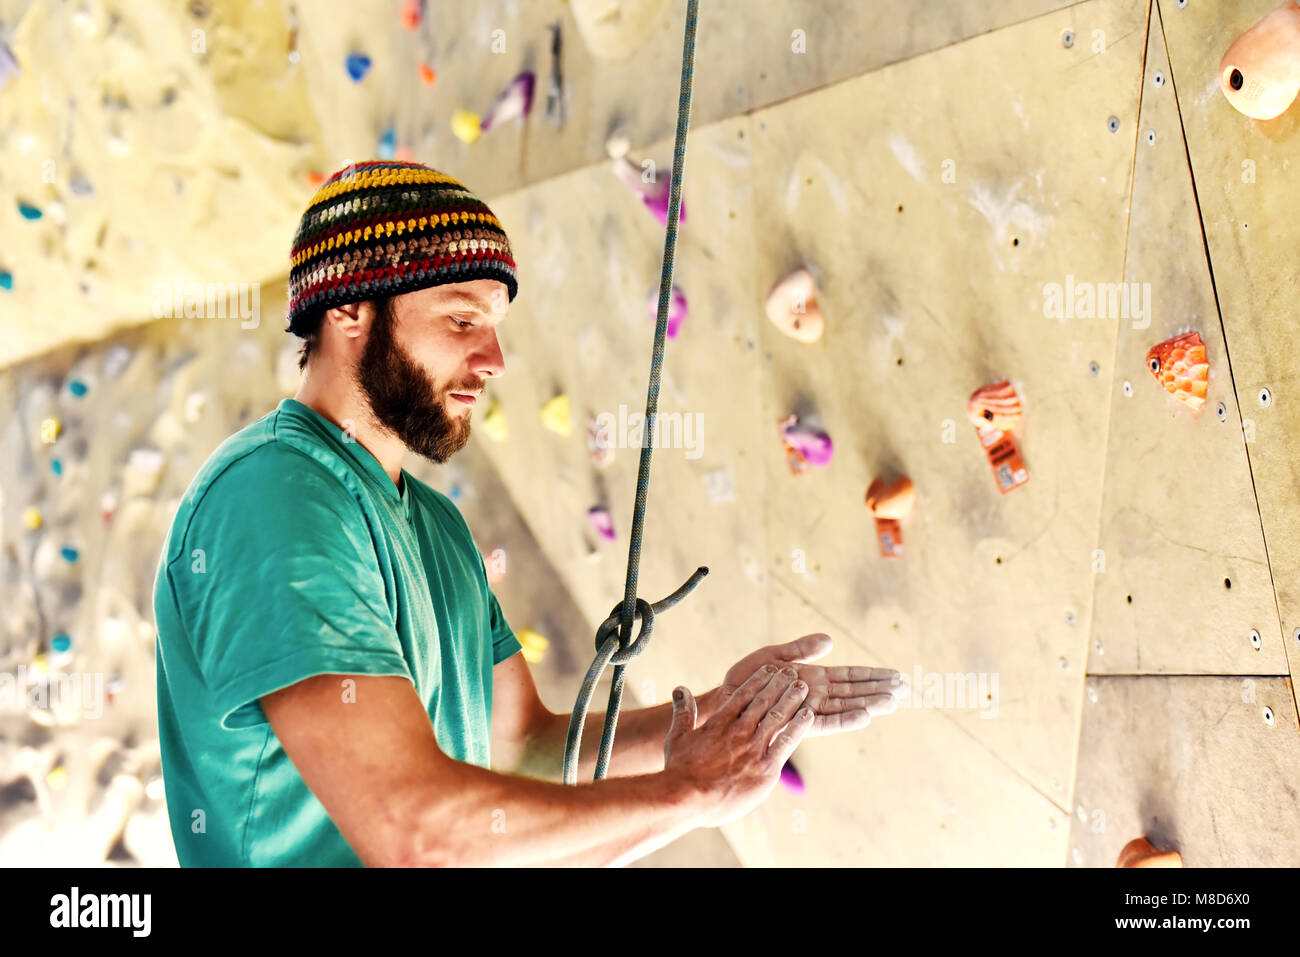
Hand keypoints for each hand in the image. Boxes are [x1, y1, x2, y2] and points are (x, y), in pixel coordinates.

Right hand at [663, 664, 812, 828]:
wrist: (688, 798)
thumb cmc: (680, 770)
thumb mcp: (677, 737)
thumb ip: (683, 711)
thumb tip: (679, 688)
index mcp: (720, 723)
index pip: (743, 694)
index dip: (758, 680)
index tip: (769, 668)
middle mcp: (739, 731)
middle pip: (763, 701)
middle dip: (779, 684)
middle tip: (792, 672)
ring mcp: (754, 748)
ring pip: (777, 717)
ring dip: (791, 700)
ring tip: (803, 687)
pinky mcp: (766, 767)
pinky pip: (786, 743)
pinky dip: (798, 727)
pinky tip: (809, 715)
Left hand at [719, 633, 903, 736]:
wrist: (724, 697)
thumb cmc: (747, 678)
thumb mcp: (776, 656)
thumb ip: (802, 648)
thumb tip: (830, 640)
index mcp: (813, 678)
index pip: (850, 676)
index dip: (873, 676)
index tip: (896, 675)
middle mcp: (815, 696)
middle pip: (854, 692)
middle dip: (879, 690)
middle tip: (906, 688)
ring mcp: (808, 709)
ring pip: (846, 707)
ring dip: (870, 704)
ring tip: (893, 701)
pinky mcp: (797, 721)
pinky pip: (826, 722)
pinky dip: (846, 719)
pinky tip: (865, 716)